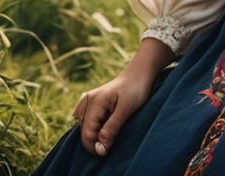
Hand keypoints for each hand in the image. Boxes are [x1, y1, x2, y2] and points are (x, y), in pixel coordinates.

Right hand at [73, 37, 173, 156]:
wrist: (140, 73)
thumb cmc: (136, 88)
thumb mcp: (126, 109)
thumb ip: (112, 128)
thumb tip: (99, 148)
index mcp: (94, 103)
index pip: (86, 134)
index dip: (95, 146)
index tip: (106, 152)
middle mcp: (87, 102)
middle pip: (84, 131)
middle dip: (95, 140)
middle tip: (113, 140)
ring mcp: (88, 101)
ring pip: (85, 126)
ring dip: (96, 133)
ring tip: (112, 129)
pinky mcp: (93, 102)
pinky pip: (87, 120)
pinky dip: (95, 126)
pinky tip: (106, 123)